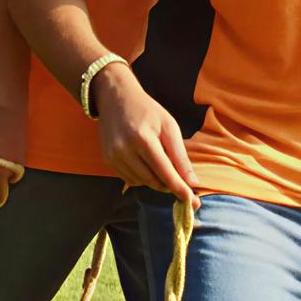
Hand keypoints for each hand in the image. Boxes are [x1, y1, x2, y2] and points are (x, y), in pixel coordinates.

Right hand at [89, 66, 198, 202]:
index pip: (164, 171)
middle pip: (153, 180)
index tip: (192, 202)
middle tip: (183, 186)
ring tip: (162, 165)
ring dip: (156, 181)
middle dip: (170, 185)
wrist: (116, 98)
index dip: (179, 188)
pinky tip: (145, 163)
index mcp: (142, 138)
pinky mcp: (107, 160)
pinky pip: (130, 179)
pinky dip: (142, 177)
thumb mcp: (169, 127)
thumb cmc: (147, 111)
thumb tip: (192, 182)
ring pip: (142, 182)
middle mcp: (124, 149)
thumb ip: (180, 156)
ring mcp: (113, 156)